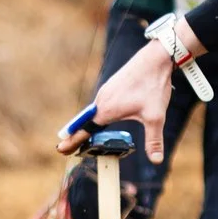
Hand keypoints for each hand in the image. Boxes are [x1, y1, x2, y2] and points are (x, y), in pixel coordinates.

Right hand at [62, 33, 183, 162]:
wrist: (156, 58)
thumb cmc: (153, 86)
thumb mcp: (155, 117)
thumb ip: (154, 140)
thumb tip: (156, 160)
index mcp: (106, 110)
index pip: (84, 131)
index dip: (72, 142)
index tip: (61, 150)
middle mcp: (101, 100)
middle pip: (86, 122)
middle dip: (78, 136)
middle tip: (68, 149)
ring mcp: (106, 92)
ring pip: (93, 113)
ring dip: (88, 125)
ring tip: (83, 138)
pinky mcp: (112, 86)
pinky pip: (100, 104)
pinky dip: (97, 115)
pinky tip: (102, 118)